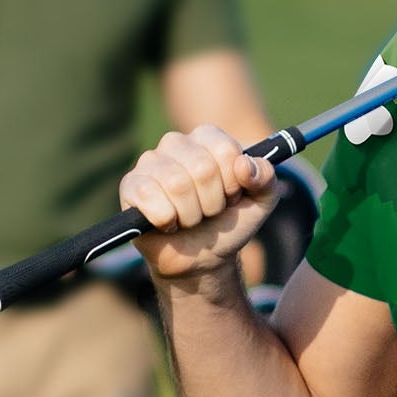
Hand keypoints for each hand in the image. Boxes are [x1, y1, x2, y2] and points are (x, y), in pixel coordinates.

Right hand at [120, 125, 280, 281]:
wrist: (202, 258)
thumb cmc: (227, 223)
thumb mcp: (261, 202)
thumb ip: (266, 178)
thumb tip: (244, 165)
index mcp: (207, 138)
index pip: (225, 149)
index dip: (233, 183)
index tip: (231, 196)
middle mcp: (176, 143)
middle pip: (202, 168)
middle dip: (212, 203)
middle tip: (208, 212)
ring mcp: (150, 162)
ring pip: (176, 184)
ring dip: (191, 215)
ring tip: (189, 219)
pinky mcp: (131, 185)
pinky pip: (149, 197)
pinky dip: (166, 220)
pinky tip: (168, 223)